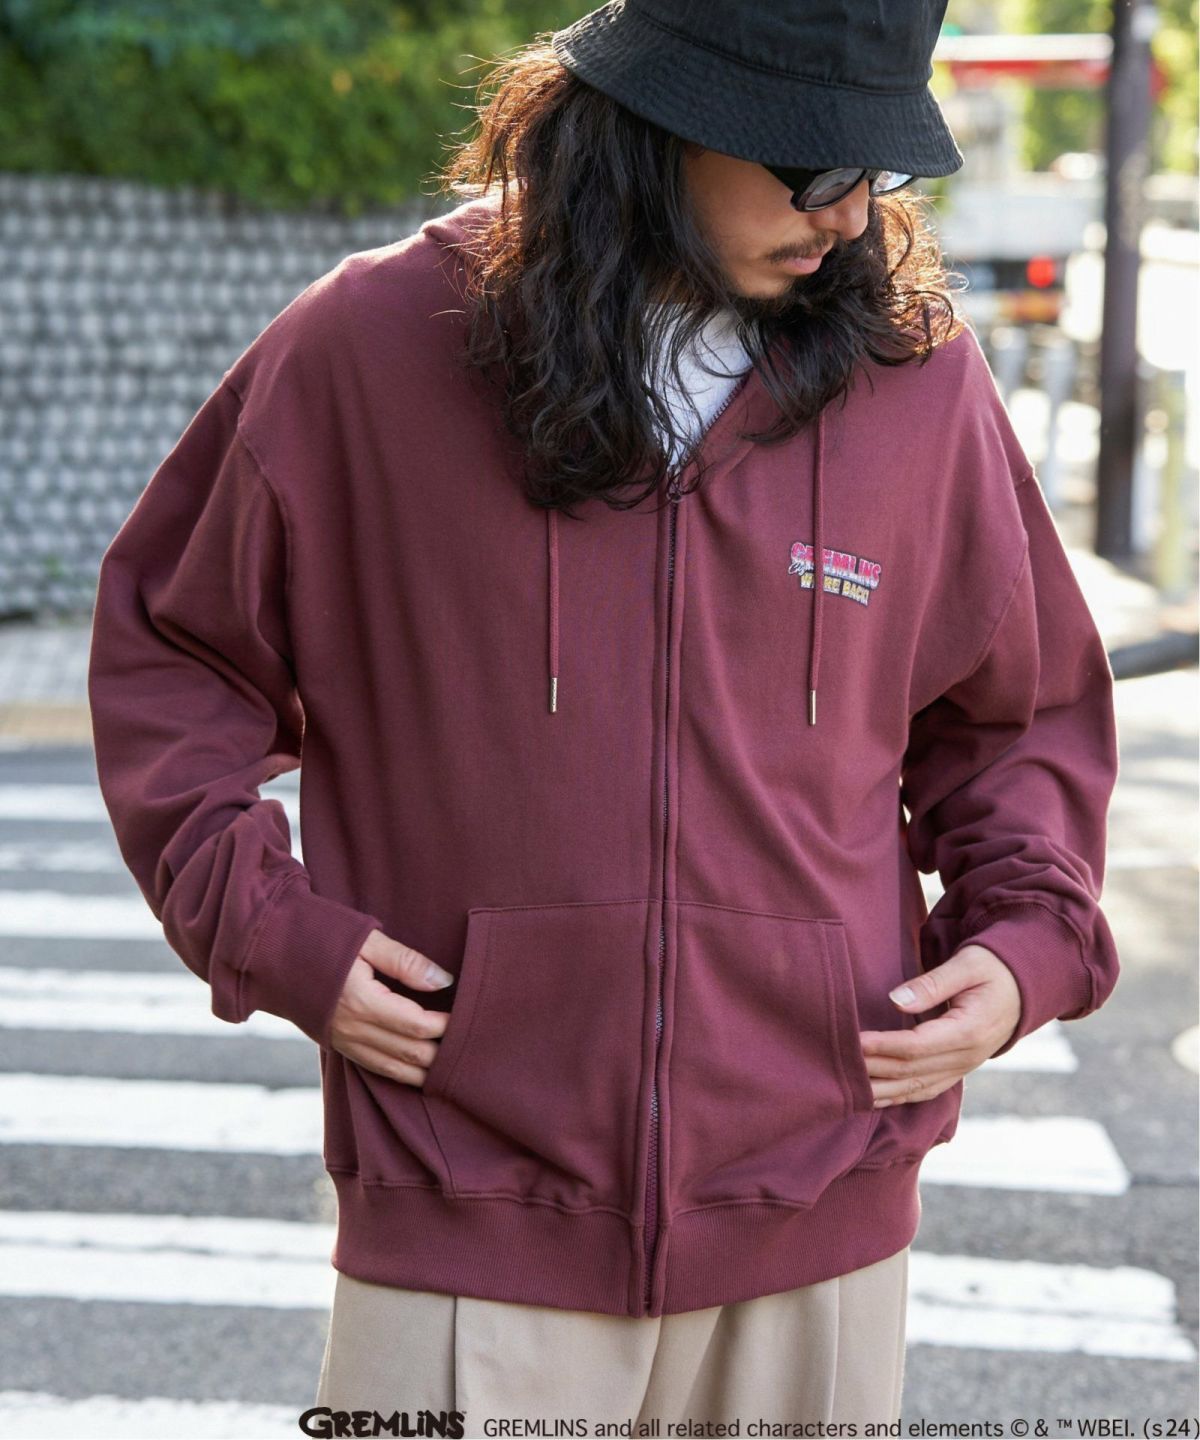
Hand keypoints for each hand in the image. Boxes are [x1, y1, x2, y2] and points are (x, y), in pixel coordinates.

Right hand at [328, 928, 455, 1085]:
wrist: (269, 951)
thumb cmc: (321, 936)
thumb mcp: (367, 940)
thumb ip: (406, 962)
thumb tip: (445, 981)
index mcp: (362, 1002)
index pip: (418, 1025)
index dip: (447, 1025)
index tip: (469, 1016)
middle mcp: (353, 1029)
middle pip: (410, 1054)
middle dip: (442, 1054)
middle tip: (470, 1046)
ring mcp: (343, 1042)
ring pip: (394, 1070)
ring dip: (425, 1072)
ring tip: (453, 1067)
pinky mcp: (338, 1045)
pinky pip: (376, 1068)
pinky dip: (402, 1072)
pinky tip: (420, 1071)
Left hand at [858, 944, 1021, 1106]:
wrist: (1023, 987)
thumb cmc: (993, 968)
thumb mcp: (967, 965)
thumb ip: (932, 984)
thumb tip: (895, 1001)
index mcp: (970, 1031)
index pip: (917, 1046)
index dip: (884, 1046)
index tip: (854, 1041)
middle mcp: (967, 1057)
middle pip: (912, 1071)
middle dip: (874, 1070)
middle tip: (839, 1065)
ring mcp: (964, 1068)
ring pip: (917, 1088)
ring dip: (882, 1091)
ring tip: (848, 1090)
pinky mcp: (958, 1069)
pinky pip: (926, 1089)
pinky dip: (899, 1096)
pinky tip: (875, 1098)